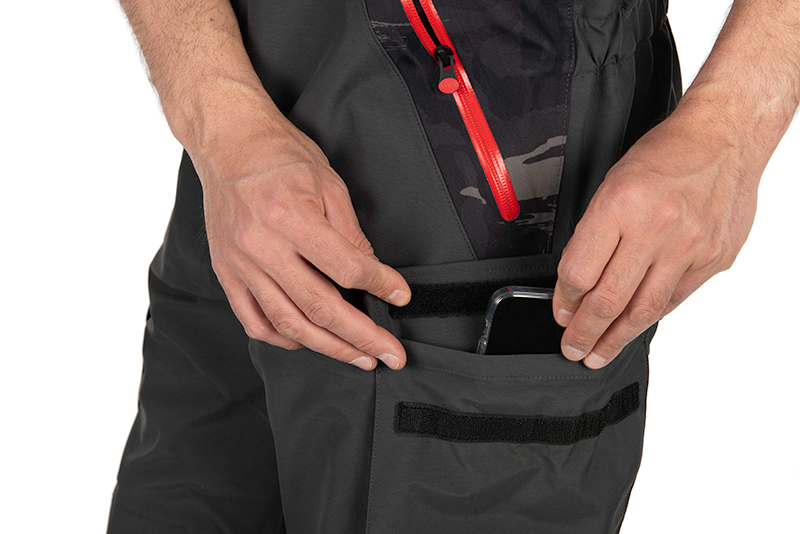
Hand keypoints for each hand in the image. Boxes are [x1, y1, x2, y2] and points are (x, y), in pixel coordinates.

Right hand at [194, 108, 410, 370]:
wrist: (228, 143)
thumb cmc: (279, 155)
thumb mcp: (328, 183)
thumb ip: (349, 233)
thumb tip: (371, 272)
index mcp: (290, 217)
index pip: (345, 267)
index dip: (379, 285)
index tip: (400, 296)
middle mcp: (261, 246)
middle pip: (318, 307)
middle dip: (361, 336)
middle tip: (390, 354)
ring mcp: (240, 264)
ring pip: (288, 322)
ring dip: (328, 347)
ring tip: (359, 357)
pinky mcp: (226, 273)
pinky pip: (254, 320)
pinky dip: (283, 338)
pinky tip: (309, 342)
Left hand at [553, 101, 759, 368]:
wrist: (725, 136)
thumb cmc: (666, 154)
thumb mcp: (612, 182)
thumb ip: (595, 233)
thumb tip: (577, 282)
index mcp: (620, 204)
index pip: (580, 272)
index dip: (564, 300)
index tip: (560, 313)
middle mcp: (655, 228)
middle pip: (609, 299)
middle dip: (584, 332)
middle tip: (572, 349)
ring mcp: (688, 246)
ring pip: (644, 309)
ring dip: (616, 338)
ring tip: (598, 353)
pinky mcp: (713, 258)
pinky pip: (674, 298)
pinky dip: (651, 316)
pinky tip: (635, 326)